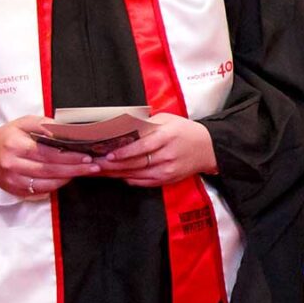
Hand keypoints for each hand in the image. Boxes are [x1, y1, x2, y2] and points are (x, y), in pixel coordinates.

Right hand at [0, 115, 98, 195]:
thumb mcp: (22, 123)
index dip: (68, 156)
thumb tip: (66, 130)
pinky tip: (69, 177)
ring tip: (87, 171)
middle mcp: (12, 165)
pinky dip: (57, 185)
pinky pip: (41, 191)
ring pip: (46, 183)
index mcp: (14, 145)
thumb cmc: (7, 137)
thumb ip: (43, 125)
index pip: (46, 152)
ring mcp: (13, 181)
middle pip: (49, 170)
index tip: (86, 155)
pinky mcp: (16, 191)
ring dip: (69, 178)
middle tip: (94, 166)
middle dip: (75, 168)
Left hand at [98, 114, 218, 187]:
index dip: (125, 152)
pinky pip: (144, 182)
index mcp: (168, 137)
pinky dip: (129, 180)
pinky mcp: (168, 180)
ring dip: (117, 174)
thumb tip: (122, 126)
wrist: (208, 148)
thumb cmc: (185, 131)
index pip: (143, 147)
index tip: (108, 154)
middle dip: (113, 165)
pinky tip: (117, 176)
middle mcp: (168, 156)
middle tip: (95, 164)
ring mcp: (168, 170)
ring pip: (138, 175)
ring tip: (100, 171)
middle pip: (137, 163)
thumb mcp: (168, 120)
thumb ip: (146, 123)